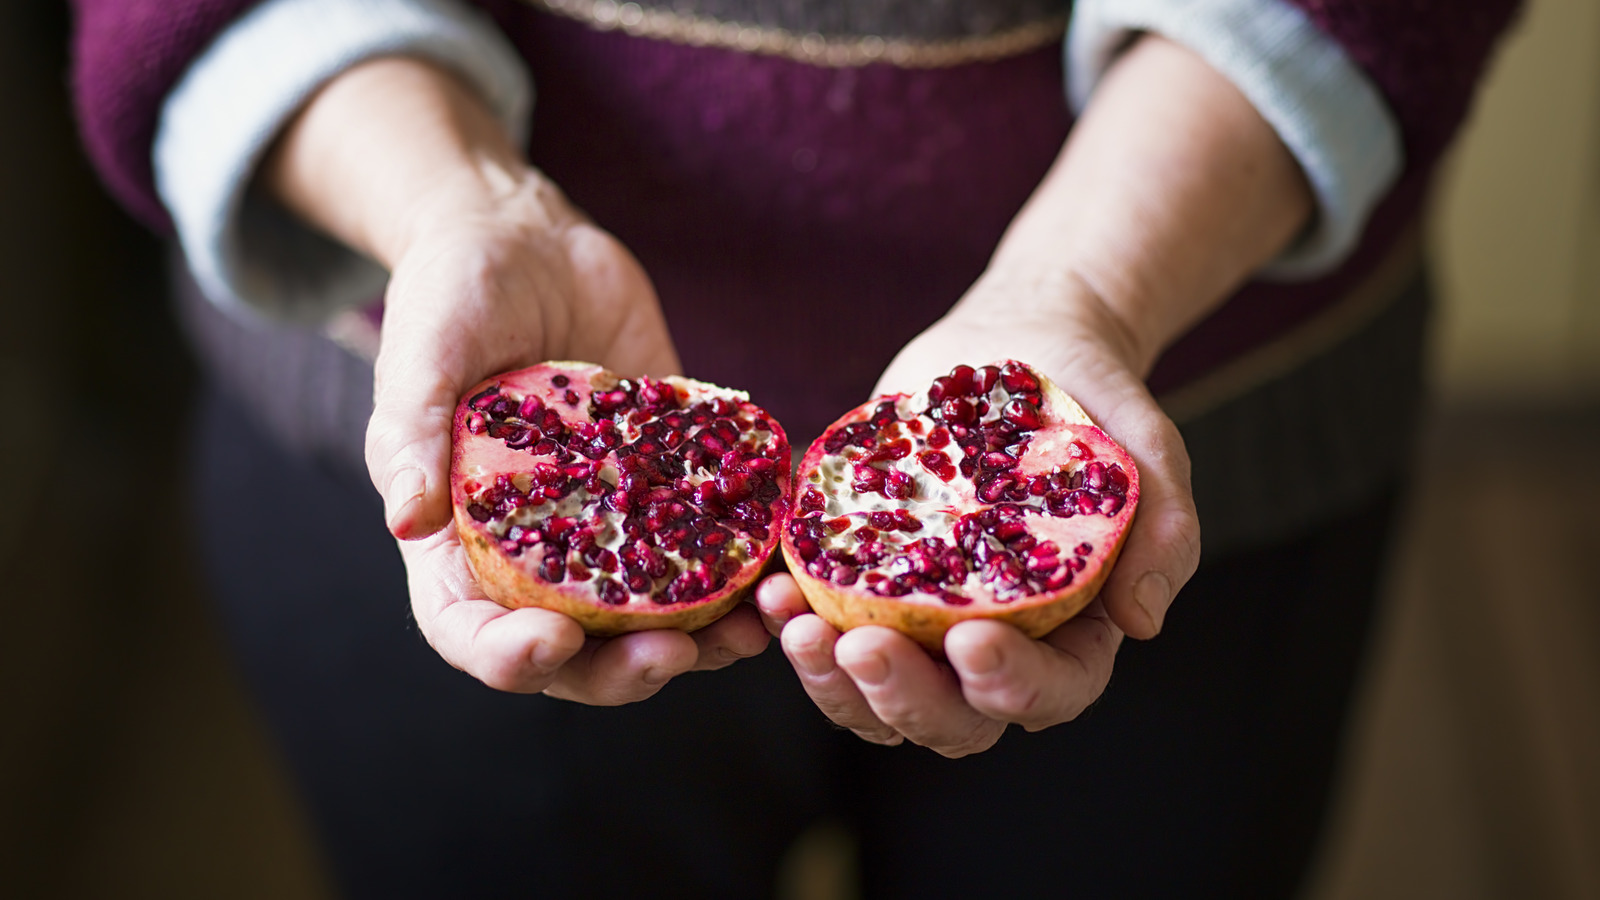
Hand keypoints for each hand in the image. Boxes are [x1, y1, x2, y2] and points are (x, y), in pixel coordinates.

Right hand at [375, 174, 770, 698]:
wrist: (528, 240)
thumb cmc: (450, 296)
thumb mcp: (420, 356)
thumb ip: (414, 433)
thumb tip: (406, 521)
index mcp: (460, 540)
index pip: (472, 629)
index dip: (509, 657)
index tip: (556, 643)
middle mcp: (539, 550)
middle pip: (577, 648)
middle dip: (623, 667)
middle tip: (672, 656)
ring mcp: (610, 523)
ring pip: (655, 613)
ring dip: (705, 637)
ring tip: (751, 632)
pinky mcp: (667, 485)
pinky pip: (707, 541)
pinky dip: (745, 564)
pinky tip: (782, 563)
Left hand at [754, 34, 1309, 753]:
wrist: (1020, 348)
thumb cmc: (1094, 405)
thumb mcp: (1147, 451)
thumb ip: (1164, 529)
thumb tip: (1141, 622)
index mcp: (1069, 637)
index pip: (1049, 693)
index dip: (1012, 686)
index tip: (972, 640)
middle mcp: (989, 648)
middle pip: (948, 718)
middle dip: (901, 696)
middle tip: (860, 645)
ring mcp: (918, 623)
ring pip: (871, 694)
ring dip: (829, 676)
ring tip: (796, 622)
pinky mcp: (861, 581)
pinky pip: (822, 625)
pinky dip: (793, 618)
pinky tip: (771, 586)